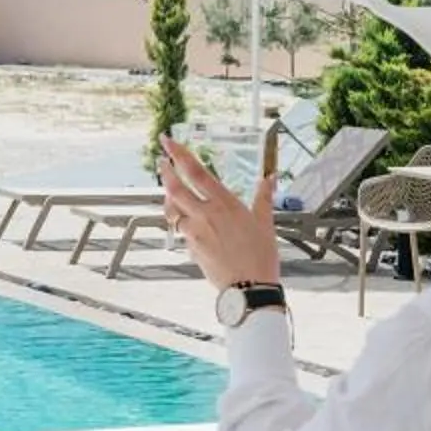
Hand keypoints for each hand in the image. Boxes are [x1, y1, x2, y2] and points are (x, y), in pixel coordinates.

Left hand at [160, 137, 282, 290]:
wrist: (250, 288)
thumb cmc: (260, 256)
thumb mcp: (265, 222)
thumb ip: (264, 197)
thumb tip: (269, 179)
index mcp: (224, 203)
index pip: (196, 171)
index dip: (178, 154)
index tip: (167, 142)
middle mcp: (206, 214)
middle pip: (175, 187)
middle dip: (165, 172)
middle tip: (161, 161)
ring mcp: (195, 232)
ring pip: (173, 209)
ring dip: (169, 198)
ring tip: (172, 190)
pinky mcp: (191, 248)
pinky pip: (182, 231)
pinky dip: (182, 223)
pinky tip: (189, 223)